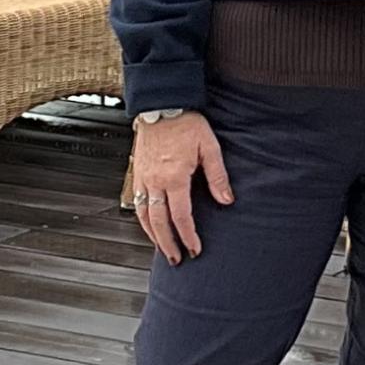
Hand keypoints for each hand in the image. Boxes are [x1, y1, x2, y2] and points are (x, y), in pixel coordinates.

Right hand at [132, 112, 231, 263]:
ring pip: (144, 214)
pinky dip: (142, 217)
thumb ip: (218, 176)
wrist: (162, 104)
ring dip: (152, 234)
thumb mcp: (209, 147)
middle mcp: (155, 181)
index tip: (195, 249)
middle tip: (176, 260)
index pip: (181, 216)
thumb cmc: (186, 123)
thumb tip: (226, 200)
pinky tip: (149, 223)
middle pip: (159, 222)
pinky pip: (137, 201)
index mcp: (175, 177)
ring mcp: (144, 177)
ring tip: (161, 248)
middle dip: (167, 244)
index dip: (188, 236)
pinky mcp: (138, 171)